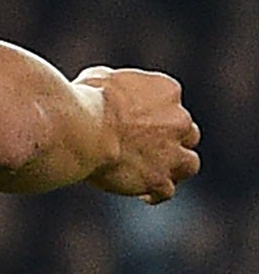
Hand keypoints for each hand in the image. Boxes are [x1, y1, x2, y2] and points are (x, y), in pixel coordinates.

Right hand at [78, 66, 201, 202]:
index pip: (170, 101)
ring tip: (154, 171)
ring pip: (189, 163)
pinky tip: (143, 195)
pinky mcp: (159, 179)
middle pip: (186, 132)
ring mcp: (172, 153)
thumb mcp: (98, 78)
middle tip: (145, 145)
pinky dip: (155, 193)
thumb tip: (103, 92)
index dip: (153, 112)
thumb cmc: (86, 100)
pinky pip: (166, 191)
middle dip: (169, 139)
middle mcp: (178, 121)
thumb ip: (114, 87)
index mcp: (166, 91)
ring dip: (175, 167)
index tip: (133, 118)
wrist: (83, 131)